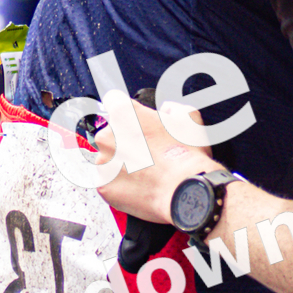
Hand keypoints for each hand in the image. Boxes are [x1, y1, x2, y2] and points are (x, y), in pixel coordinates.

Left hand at [58, 93, 212, 220]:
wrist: (184, 191)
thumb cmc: (185, 156)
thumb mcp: (188, 117)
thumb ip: (171, 107)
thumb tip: (165, 112)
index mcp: (124, 114)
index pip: (114, 100)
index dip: (126, 109)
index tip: (132, 119)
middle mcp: (107, 137)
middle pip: (110, 132)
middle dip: (125, 140)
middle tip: (147, 152)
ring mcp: (103, 163)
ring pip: (108, 158)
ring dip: (121, 162)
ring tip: (145, 171)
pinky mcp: (104, 185)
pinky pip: (109, 180)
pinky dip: (121, 183)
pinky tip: (140, 185)